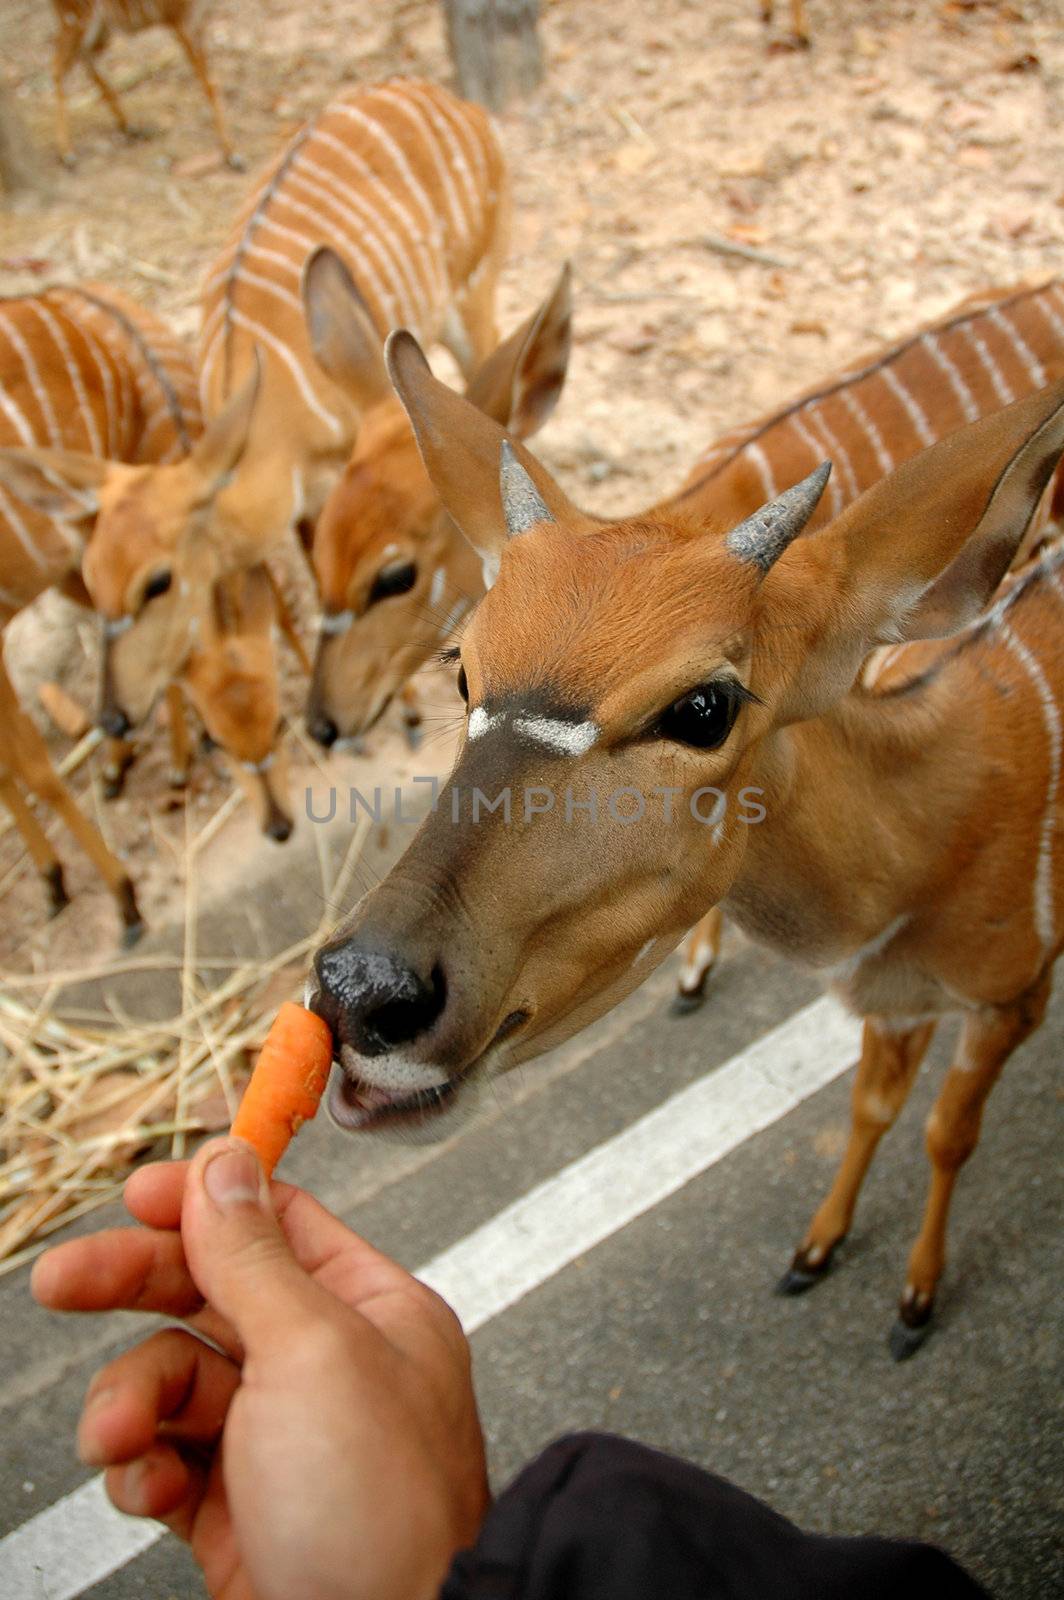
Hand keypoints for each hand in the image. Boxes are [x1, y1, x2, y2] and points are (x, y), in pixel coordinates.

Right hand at [31, 1138, 489, 1599]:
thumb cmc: (384, 1508)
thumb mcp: (311, 1351)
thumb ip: (254, 1257)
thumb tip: (226, 1162)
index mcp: (368, 1310)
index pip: (276, 1224)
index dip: (204, 1201)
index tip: (136, 1195)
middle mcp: (326, 1366)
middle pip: (210, 1294)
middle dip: (134, 1288)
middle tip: (63, 1281)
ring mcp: (279, 1439)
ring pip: (173, 1382)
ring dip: (132, 1401)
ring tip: (120, 1436)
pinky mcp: (236, 1510)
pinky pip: (166, 1461)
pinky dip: (144, 1470)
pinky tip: (149, 1487)